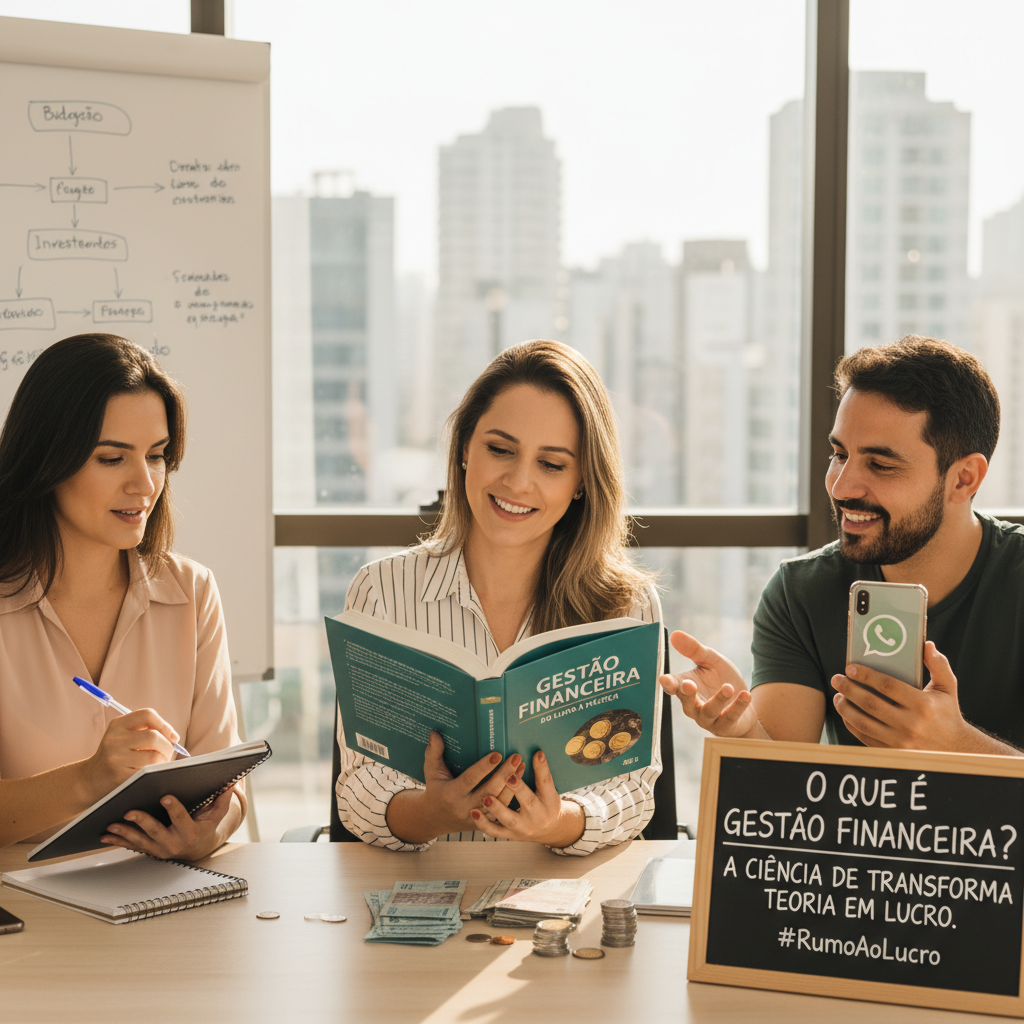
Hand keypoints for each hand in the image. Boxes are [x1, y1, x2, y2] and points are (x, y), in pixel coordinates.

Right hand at [78, 709, 179, 804]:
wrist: (89, 780)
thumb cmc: (116, 756)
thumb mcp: (123, 737)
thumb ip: (145, 731)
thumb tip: (174, 738)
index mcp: (118, 724)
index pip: (147, 714)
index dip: (165, 725)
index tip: (174, 737)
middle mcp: (114, 738)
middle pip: (154, 737)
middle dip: (167, 747)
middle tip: (167, 755)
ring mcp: (115, 757)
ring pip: (154, 756)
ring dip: (162, 762)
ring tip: (157, 765)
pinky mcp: (118, 776)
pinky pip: (147, 772)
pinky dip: (154, 773)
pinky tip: (149, 774)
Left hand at [100, 785, 242, 860]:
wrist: (198, 849)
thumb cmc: (206, 826)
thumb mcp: (217, 814)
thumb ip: (222, 799)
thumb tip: (230, 781)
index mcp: (190, 832)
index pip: (181, 819)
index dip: (173, 808)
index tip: (164, 797)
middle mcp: (174, 844)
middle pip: (155, 832)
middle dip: (142, 821)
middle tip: (129, 811)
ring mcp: (160, 849)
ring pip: (140, 841)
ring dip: (124, 833)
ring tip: (111, 824)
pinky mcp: (150, 850)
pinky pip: (132, 846)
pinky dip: (119, 840)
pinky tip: (106, 835)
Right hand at [385, 732, 522, 842]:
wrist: (437, 819)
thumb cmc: (436, 790)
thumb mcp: (431, 772)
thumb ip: (433, 753)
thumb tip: (435, 733)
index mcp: (452, 794)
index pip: (470, 779)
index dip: (484, 767)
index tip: (497, 754)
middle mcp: (466, 807)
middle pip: (489, 791)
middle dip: (505, 774)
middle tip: (516, 757)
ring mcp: (478, 817)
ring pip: (499, 803)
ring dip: (513, 784)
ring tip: (521, 765)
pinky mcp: (487, 822)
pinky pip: (503, 810)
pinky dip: (513, 795)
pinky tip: (521, 780)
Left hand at [470, 750, 584, 847]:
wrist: (546, 830)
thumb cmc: (546, 804)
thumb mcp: (548, 789)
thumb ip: (542, 772)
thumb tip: (538, 753)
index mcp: (548, 801)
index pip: (545, 784)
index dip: (540, 771)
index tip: (533, 757)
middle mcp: (536, 816)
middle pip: (528, 802)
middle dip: (517, 790)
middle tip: (509, 777)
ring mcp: (521, 827)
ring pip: (508, 819)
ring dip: (497, 809)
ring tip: (486, 799)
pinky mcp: (508, 834)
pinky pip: (494, 831)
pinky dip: (484, 824)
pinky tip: (474, 813)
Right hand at [658, 630, 764, 738]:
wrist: (744, 700)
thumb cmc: (721, 679)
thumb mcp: (710, 660)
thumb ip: (694, 649)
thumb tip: (675, 634)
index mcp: (686, 687)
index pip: (673, 687)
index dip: (668, 684)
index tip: (665, 679)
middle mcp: (693, 706)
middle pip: (686, 702)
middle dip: (687, 694)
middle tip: (688, 684)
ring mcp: (709, 719)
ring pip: (709, 712)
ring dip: (718, 700)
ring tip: (729, 688)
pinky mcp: (726, 727)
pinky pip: (730, 718)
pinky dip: (738, 707)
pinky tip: (745, 694)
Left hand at [831, 642, 1008, 752]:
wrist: (955, 749)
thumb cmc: (947, 713)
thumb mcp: (948, 688)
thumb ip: (938, 665)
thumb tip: (927, 645)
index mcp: (923, 705)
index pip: (887, 686)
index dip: (865, 676)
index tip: (850, 668)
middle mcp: (911, 724)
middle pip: (870, 703)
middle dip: (849, 689)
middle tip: (837, 679)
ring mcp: (901, 741)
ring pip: (863, 722)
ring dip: (845, 707)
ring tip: (838, 696)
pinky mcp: (893, 752)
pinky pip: (865, 737)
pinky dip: (851, 724)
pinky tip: (846, 714)